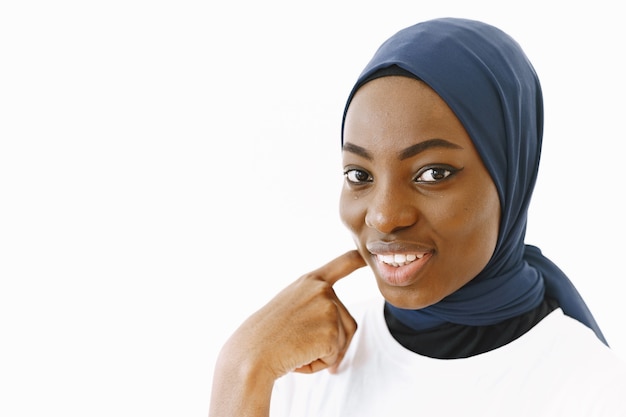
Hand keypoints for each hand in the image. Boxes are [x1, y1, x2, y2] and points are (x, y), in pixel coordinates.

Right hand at [230, 249, 365, 378]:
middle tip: (297, 343)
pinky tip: (299, 358)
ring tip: (296, 349)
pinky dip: (319, 364)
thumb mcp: (290, 308)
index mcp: (310, 281)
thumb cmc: (266, 336)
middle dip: (331, 343)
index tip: (372, 255)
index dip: (361, 260)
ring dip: (323, 354)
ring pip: (342, 342)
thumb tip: (340, 334)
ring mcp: (328, 308)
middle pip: (348, 323)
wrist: (251, 353)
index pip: (343, 263)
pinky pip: (335, 357)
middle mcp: (322, 290)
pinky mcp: (331, 332)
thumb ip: (315, 308)